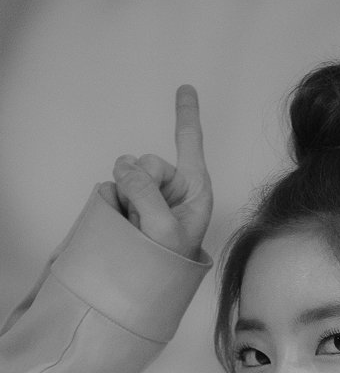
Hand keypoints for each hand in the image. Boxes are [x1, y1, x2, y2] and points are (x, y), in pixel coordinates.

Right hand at [99, 85, 212, 259]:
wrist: (148, 285)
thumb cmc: (169, 262)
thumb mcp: (164, 229)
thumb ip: (146, 193)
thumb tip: (123, 167)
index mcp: (195, 189)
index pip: (190, 144)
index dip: (186, 115)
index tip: (186, 87)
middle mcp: (172, 187)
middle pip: (148, 161)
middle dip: (142, 183)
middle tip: (145, 216)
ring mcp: (148, 194)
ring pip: (126, 173)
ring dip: (127, 197)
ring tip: (137, 226)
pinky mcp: (127, 202)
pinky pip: (111, 187)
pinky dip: (113, 203)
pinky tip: (124, 224)